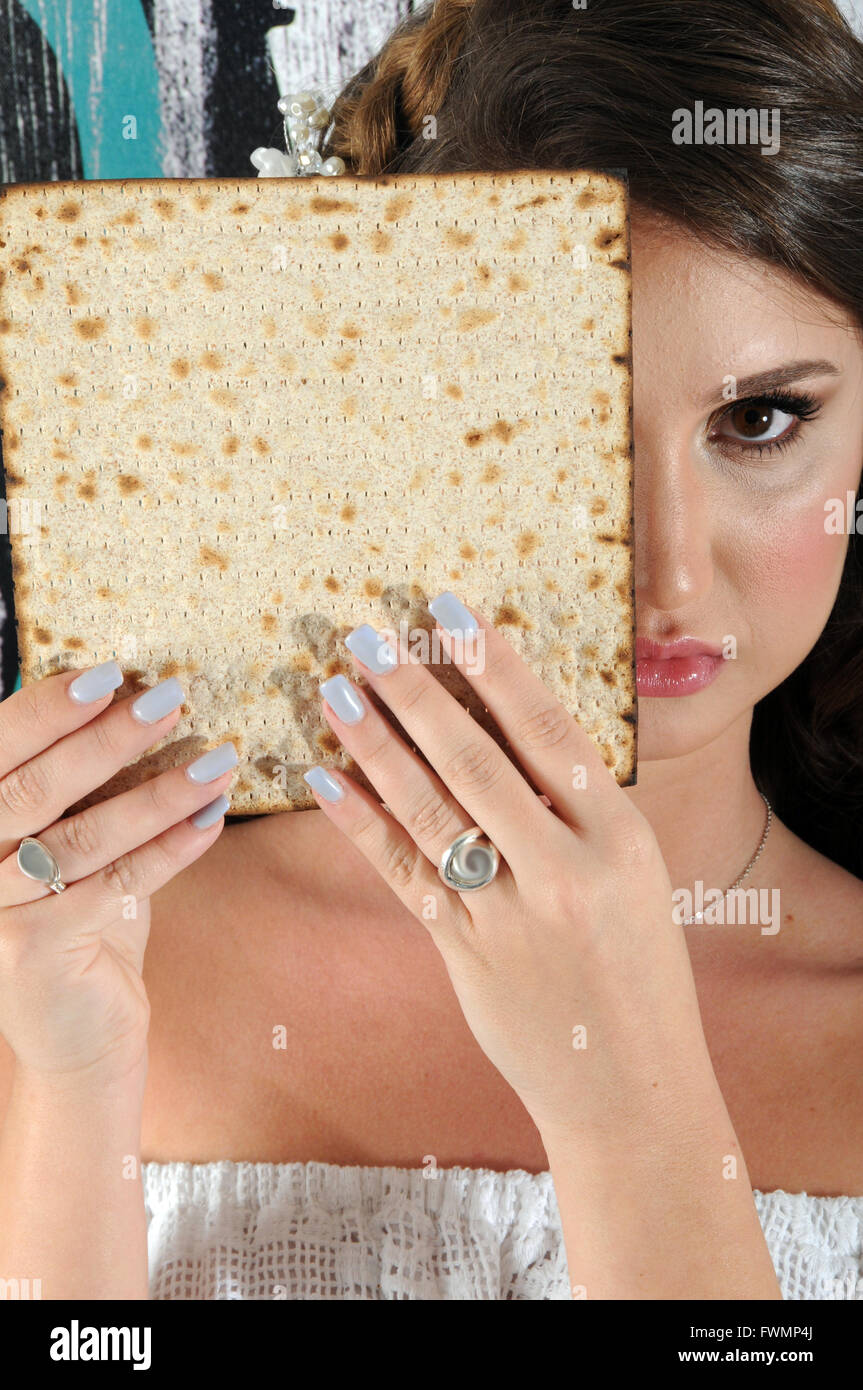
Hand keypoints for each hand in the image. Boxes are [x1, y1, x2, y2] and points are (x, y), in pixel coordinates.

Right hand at [0, 662, 234, 1085]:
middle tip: (171, 699)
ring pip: (81, 837)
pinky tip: (211, 819)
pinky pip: (115, 885)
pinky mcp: (35, 951)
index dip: (49, 707)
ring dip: (157, 793)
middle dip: (107, 738)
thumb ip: (81, 785)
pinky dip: (169, 848)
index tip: (112, 671)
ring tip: (216, 760)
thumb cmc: (79, 922)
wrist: (74, 1035)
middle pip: (34, 788)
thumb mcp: (69, 841)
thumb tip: (133, 697)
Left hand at [305, 594, 721, 1146]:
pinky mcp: (465, 953)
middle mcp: (567, 870)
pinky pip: (406, 873)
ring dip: (378, 746)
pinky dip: (363, 823)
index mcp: (621, 838)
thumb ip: (577, 810)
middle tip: (367, 635)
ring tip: (336, 691)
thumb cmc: (638, 970)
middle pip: (477, 761)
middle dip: (416, 691)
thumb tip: (504, 727)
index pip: (549, 731)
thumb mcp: (634, 875)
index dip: (496, 665)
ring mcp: (511, 916)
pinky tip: (326, 778)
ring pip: (431, 812)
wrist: (629, 1085)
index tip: (451, 609)